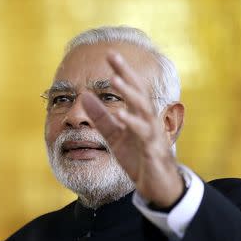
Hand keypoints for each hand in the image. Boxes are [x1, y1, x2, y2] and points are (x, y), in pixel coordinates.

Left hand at [81, 53, 183, 207]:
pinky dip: (133, 124)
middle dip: (126, 74)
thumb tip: (85, 96)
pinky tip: (122, 116)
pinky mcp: (152, 151)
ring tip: (115, 80)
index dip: (122, 71)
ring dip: (130, 94)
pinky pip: (143, 135)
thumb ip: (100, 117)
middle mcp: (148, 120)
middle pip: (139, 93)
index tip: (110, 54)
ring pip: (143, 110)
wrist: (155, 186)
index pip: (131, 89)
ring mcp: (152, 135)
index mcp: (138, 116)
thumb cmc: (137, 158)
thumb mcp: (114, 136)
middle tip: (114, 56)